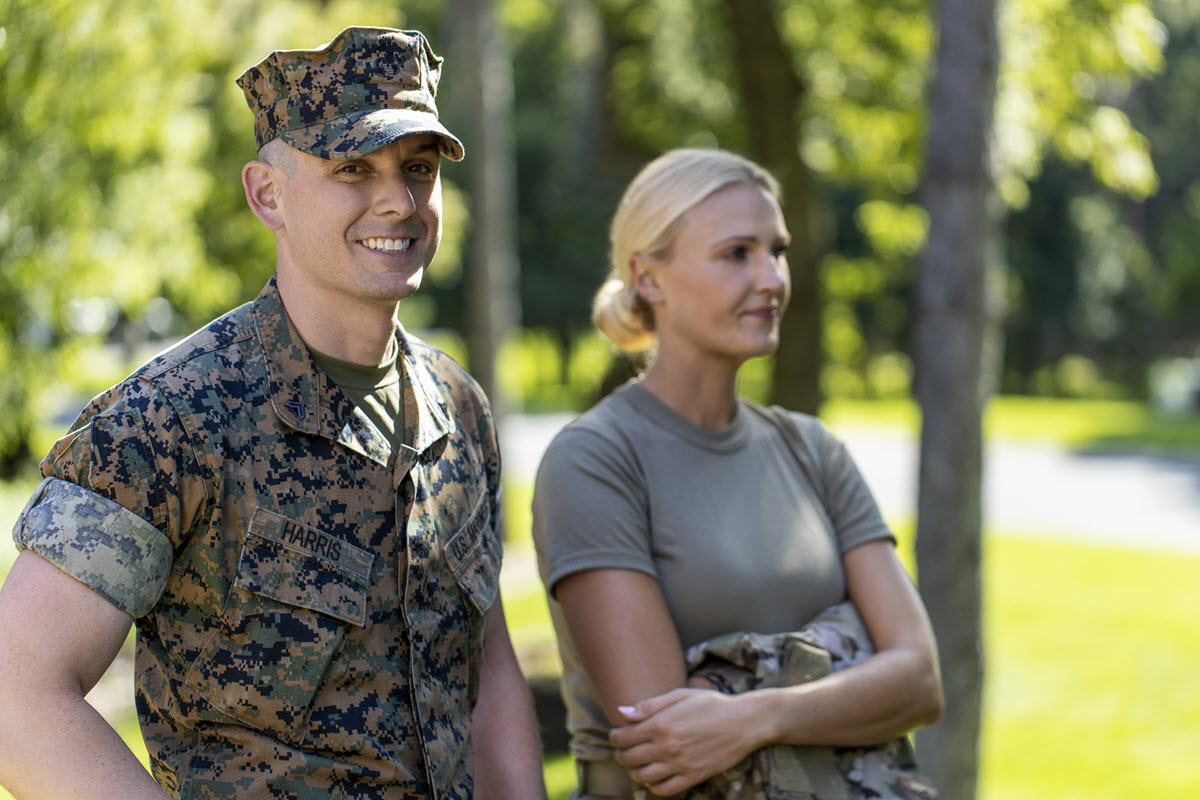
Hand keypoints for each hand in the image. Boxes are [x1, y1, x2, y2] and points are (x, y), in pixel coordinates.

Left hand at [609, 688, 762, 796]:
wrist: (743, 721)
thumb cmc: (711, 703)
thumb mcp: (679, 695)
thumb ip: (650, 705)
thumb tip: (622, 713)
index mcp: (661, 724)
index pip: (623, 738)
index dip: (615, 737)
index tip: (617, 735)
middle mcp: (667, 747)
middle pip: (629, 758)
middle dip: (621, 754)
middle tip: (624, 750)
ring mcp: (680, 764)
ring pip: (642, 776)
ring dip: (634, 771)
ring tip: (637, 763)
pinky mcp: (693, 776)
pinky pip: (664, 789)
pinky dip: (653, 786)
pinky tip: (654, 776)